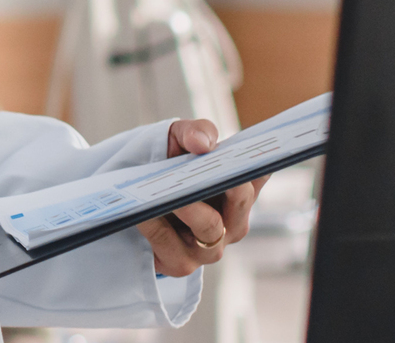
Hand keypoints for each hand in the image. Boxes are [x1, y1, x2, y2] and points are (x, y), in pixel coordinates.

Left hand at [137, 119, 267, 276]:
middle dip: (228, 184)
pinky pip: (170, 243)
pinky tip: (143, 210)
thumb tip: (203, 143)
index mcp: (239, 193)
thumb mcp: (179, 139)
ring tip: (170, 192)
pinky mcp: (180, 263)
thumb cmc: (167, 167)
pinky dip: (156, 225)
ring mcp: (209, 247)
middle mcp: (232, 223)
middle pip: (241, 201)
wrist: (132, 199)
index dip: (261, 164)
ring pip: (210, 227)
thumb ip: (196, 131)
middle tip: (211, 170)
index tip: (256, 153)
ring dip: (190, 207)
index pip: (259, 175)